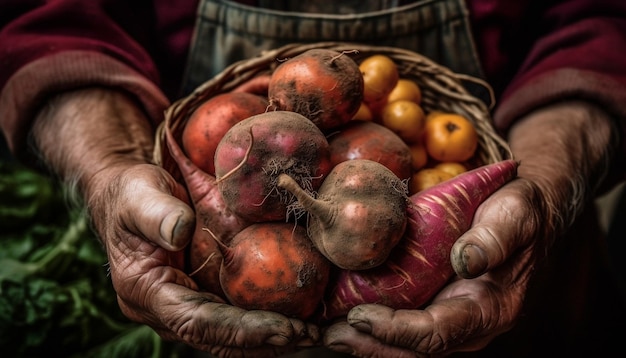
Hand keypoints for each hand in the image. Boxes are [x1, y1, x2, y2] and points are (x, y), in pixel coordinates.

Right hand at [31, 88, 318, 355]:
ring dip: (271, 338)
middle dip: (266, 341)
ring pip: (230, 335)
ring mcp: (185, 306)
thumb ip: (156, 213)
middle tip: (310, 336)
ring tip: (313, 334)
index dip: (241, 329)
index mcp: (146, 291)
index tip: (283, 329)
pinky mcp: (202, 296)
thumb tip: (180, 231)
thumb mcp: (138, 194)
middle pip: (219, 338)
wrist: (132, 196)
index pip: (197, 322)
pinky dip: (266, 320)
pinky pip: (235, 315)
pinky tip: (300, 316)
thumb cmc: (132, 193)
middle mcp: (166, 309)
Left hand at [323, 177, 541, 356]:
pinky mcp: (439, 307)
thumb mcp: (515, 215)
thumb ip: (494, 239)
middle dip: (371, 345)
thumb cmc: (520, 214)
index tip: (360, 316)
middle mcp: (470, 323)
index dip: (397, 330)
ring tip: (329, 331)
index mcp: (491, 308)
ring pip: (407, 346)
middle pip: (416, 350)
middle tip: (331, 334)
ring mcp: (453, 318)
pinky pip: (406, 328)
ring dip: (367, 342)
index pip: (437, 332)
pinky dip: (375, 328)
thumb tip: (465, 261)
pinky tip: (345, 317)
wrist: (526, 216)